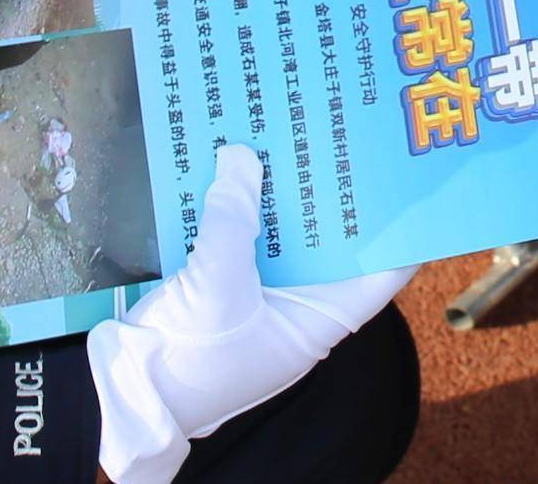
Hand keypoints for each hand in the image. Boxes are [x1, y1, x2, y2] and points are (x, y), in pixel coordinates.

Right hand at [89, 144, 411, 483]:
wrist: (123, 399)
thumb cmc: (189, 360)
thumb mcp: (217, 283)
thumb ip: (232, 218)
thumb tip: (241, 156)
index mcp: (316, 321)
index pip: (379, 273)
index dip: (400, 232)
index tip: (414, 185)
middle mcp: (295, 308)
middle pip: (328, 244)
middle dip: (331, 195)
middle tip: (341, 137)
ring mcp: (257, 298)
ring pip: (281, 238)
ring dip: (279, 195)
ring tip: (290, 137)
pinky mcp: (219, 289)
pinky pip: (238, 240)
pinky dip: (236, 208)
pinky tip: (232, 165)